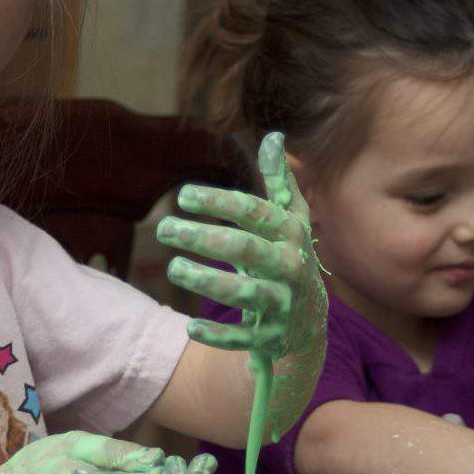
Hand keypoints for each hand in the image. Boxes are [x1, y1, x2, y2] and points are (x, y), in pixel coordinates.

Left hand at [158, 131, 324, 361]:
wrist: (308, 325)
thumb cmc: (287, 260)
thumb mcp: (290, 222)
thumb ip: (280, 183)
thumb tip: (274, 136)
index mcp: (290, 235)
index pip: (254, 211)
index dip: (219, 201)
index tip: (182, 196)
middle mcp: (290, 267)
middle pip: (247, 248)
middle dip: (204, 237)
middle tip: (164, 229)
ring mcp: (283, 304)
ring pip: (246, 292)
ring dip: (208, 280)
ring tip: (174, 268)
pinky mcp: (272, 337)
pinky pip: (245, 337)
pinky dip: (219, 335)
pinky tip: (190, 326)